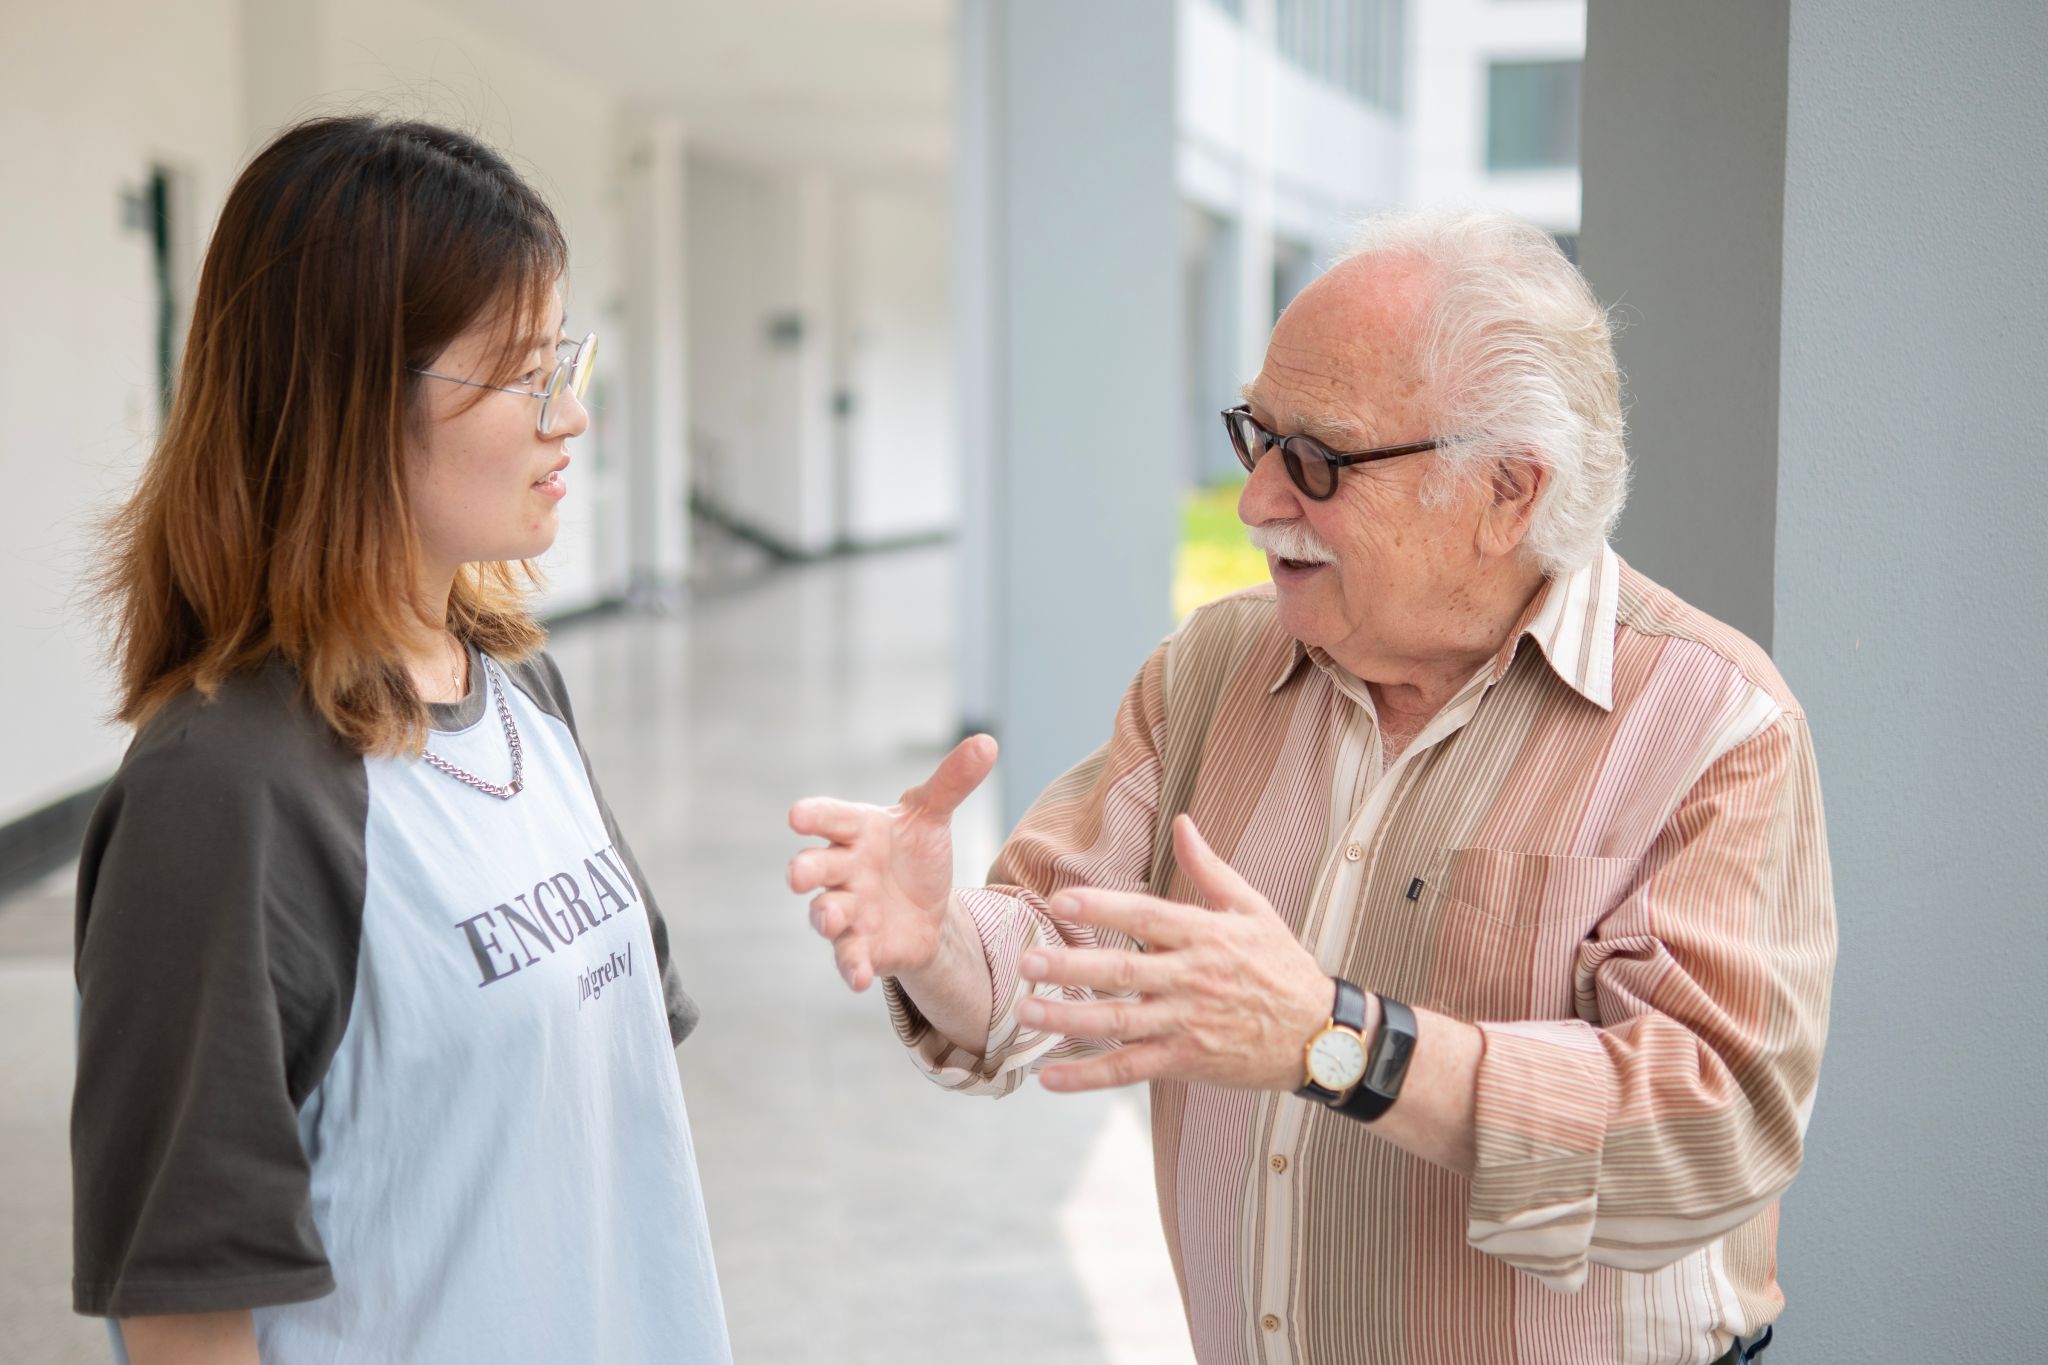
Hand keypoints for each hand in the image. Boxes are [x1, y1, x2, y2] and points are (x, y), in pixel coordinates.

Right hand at [787, 735, 996, 991]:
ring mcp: (849, 911)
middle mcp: (843, 870)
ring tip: (832, 919)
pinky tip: (860, 978)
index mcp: (857, 831)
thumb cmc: (915, 853)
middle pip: (816, 868)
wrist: (927, 908)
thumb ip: (952, 782)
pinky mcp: (862, 947)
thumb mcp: (934, 817)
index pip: (830, 818)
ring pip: (825, 913)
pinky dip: (852, 967)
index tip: (797, 816)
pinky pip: (849, 958)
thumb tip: (987, 742)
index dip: (813, 816)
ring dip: (824, 916)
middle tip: (799, 874)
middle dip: (806, 870)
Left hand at [1017, 814, 1335, 1092]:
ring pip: (1120, 1022)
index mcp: (1207, 936)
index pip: (1147, 916)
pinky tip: (1050, 1076)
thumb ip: (1209, 869)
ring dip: (1070, 1019)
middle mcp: (1193, 979)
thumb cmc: (1283, 966)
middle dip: (1072, 966)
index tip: (1061, 900)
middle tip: (1027, 962)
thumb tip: (1182, 822)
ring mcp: (1188, 1023)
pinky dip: (1089, 1075)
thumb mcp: (1253, 909)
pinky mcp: (1187, 1061)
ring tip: (1027, 1011)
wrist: (1321, 1034)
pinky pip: (1130, 1068)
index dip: (1103, 907)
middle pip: (1124, 971)